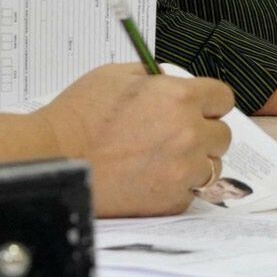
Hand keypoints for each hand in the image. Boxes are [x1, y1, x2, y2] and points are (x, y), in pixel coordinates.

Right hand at [38, 64, 233, 215]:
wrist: (54, 157)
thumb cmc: (79, 115)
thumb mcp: (116, 75)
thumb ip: (154, 77)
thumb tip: (172, 82)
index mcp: (179, 97)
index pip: (223, 98)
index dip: (209, 102)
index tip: (200, 108)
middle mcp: (188, 133)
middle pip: (222, 136)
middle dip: (204, 133)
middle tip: (176, 135)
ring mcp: (182, 170)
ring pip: (212, 167)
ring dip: (194, 162)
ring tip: (162, 159)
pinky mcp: (170, 200)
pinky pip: (190, 192)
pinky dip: (176, 187)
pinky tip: (150, 178)